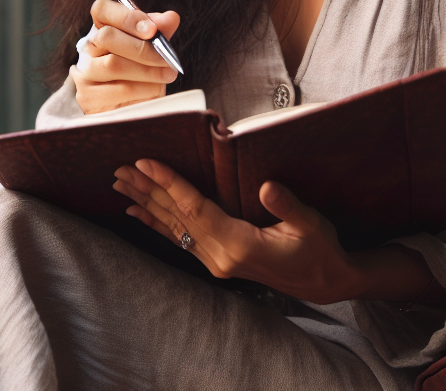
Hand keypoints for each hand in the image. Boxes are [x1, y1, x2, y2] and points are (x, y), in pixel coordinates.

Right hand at [73, 0, 179, 113]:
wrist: (125, 102)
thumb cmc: (139, 68)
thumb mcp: (150, 46)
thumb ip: (160, 31)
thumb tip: (171, 18)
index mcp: (102, 27)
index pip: (101, 9)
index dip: (127, 17)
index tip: (152, 30)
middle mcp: (88, 47)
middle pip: (107, 37)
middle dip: (142, 48)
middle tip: (166, 59)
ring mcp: (84, 72)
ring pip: (113, 64)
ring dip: (147, 70)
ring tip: (168, 74)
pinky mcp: (87, 97)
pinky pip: (118, 90)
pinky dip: (143, 90)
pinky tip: (154, 90)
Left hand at [113, 159, 442, 304]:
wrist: (326, 282)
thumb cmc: (320, 249)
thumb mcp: (311, 224)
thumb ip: (287, 206)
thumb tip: (267, 187)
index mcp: (239, 245)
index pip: (195, 208)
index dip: (169, 183)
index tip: (145, 162)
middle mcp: (221, 257)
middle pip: (176, 218)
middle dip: (147, 190)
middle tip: (119, 168)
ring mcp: (217, 262)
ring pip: (173, 228)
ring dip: (147, 204)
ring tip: (121, 185)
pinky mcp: (218, 261)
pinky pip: (180, 239)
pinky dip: (157, 223)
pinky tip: (138, 212)